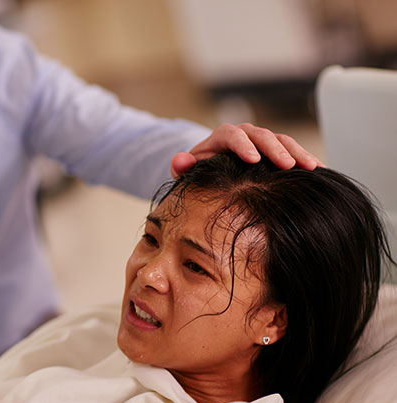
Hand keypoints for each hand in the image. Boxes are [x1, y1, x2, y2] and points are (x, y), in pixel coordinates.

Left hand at [170, 122, 323, 176]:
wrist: (212, 166)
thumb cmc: (199, 169)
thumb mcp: (187, 169)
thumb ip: (182, 166)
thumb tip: (179, 161)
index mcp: (223, 136)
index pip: (234, 135)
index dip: (244, 146)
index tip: (253, 160)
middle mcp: (246, 134)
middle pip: (263, 136)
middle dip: (277, 149)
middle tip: (289, 165)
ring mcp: (263, 141)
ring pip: (283, 141)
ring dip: (298, 153)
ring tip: (312, 167)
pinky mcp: (276, 150)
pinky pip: (293, 150)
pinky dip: (306, 158)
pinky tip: (321, 170)